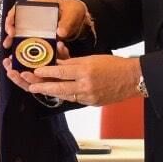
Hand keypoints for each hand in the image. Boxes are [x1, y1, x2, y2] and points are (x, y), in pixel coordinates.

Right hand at [2, 0, 89, 50]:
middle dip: (10, 32)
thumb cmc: (73, 11)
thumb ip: (67, 22)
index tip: (12, 29)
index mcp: (38, 5)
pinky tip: (20, 53)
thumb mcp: (72, 14)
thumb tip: (60, 33)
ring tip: (9, 49)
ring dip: (14, 40)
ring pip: (21, 32)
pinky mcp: (40, 34)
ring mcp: (36, 25)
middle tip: (8, 42)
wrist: (80, 17)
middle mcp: (34, 15)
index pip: (19, 8)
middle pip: (17, 22)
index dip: (12, 18)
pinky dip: (24, 46)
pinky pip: (30, 39)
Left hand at [12, 54, 141, 106]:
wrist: (132, 79)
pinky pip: (74, 99)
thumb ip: (73, 63)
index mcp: (86, 71)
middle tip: (30, 84)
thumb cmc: (114, 65)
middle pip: (59, 87)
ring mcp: (89, 96)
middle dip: (42, 86)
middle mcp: (86, 85)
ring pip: (64, 95)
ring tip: (38, 89)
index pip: (61, 72)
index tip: (35, 71)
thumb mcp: (92, 59)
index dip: (46, 72)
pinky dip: (65, 95)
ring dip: (50, 92)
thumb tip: (58, 64)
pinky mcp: (92, 103)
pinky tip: (56, 92)